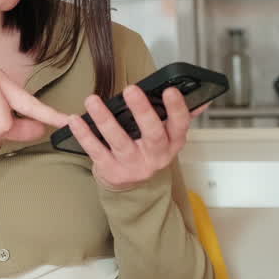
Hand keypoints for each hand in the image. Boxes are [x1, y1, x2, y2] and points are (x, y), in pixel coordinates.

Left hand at [65, 85, 207, 189]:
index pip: (180, 125)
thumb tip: (203, 99)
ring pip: (120, 141)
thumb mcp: (168, 137)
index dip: (177, 108)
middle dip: (143, 111)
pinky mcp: (111, 171)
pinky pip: (97, 151)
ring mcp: (133, 165)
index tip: (170, 90)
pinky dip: (85, 135)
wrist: (133, 189)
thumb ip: (180, 116)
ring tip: (92, 100)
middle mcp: (155, 155)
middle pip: (152, 134)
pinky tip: (75, 121)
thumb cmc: (148, 151)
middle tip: (131, 90)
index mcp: (172, 142)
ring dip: (105, 120)